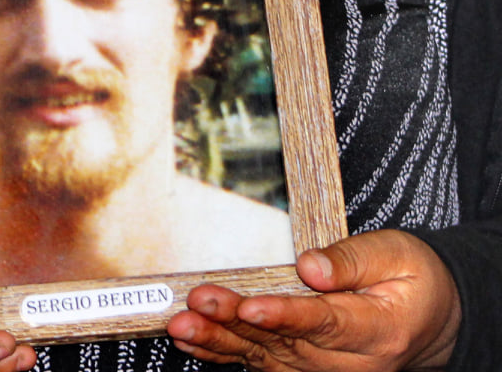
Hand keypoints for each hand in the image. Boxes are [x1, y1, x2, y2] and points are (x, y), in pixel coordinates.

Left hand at [168, 230, 460, 370]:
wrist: (434, 321)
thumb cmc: (414, 280)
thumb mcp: (397, 256)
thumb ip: (352, 260)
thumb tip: (310, 266)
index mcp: (378, 330)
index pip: (325, 323)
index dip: (285, 316)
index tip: (250, 307)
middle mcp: (351, 361)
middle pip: (286, 343)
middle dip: (234, 324)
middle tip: (196, 305)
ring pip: (267, 359)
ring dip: (220, 342)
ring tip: (182, 326)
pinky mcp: (307, 371)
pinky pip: (263, 366)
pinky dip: (225, 355)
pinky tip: (193, 342)